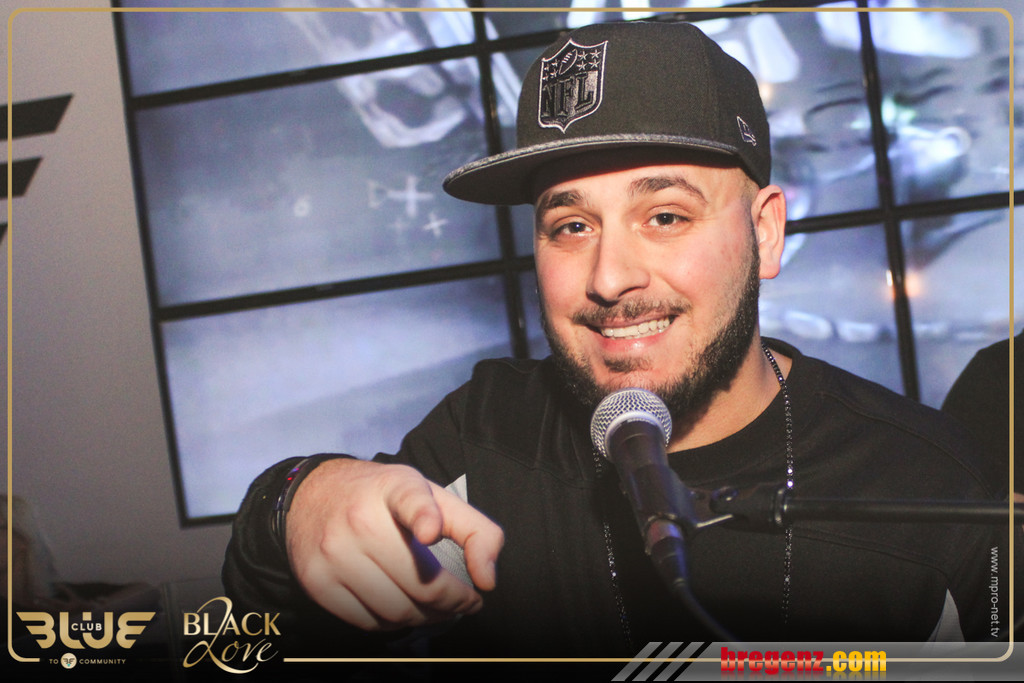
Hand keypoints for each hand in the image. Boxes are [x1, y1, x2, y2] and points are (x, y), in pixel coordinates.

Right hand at [285, 458, 504, 630]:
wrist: (313, 495)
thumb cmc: (383, 499)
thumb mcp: (430, 495)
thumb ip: (474, 529)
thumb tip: (486, 580)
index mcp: (395, 488)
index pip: (411, 500)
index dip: (424, 517)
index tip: (430, 533)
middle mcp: (360, 519)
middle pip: (420, 584)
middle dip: (453, 603)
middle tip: (464, 602)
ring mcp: (334, 553)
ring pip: (396, 611)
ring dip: (427, 618)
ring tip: (437, 607)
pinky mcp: (316, 581)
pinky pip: (367, 622)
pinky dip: (394, 624)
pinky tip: (404, 608)